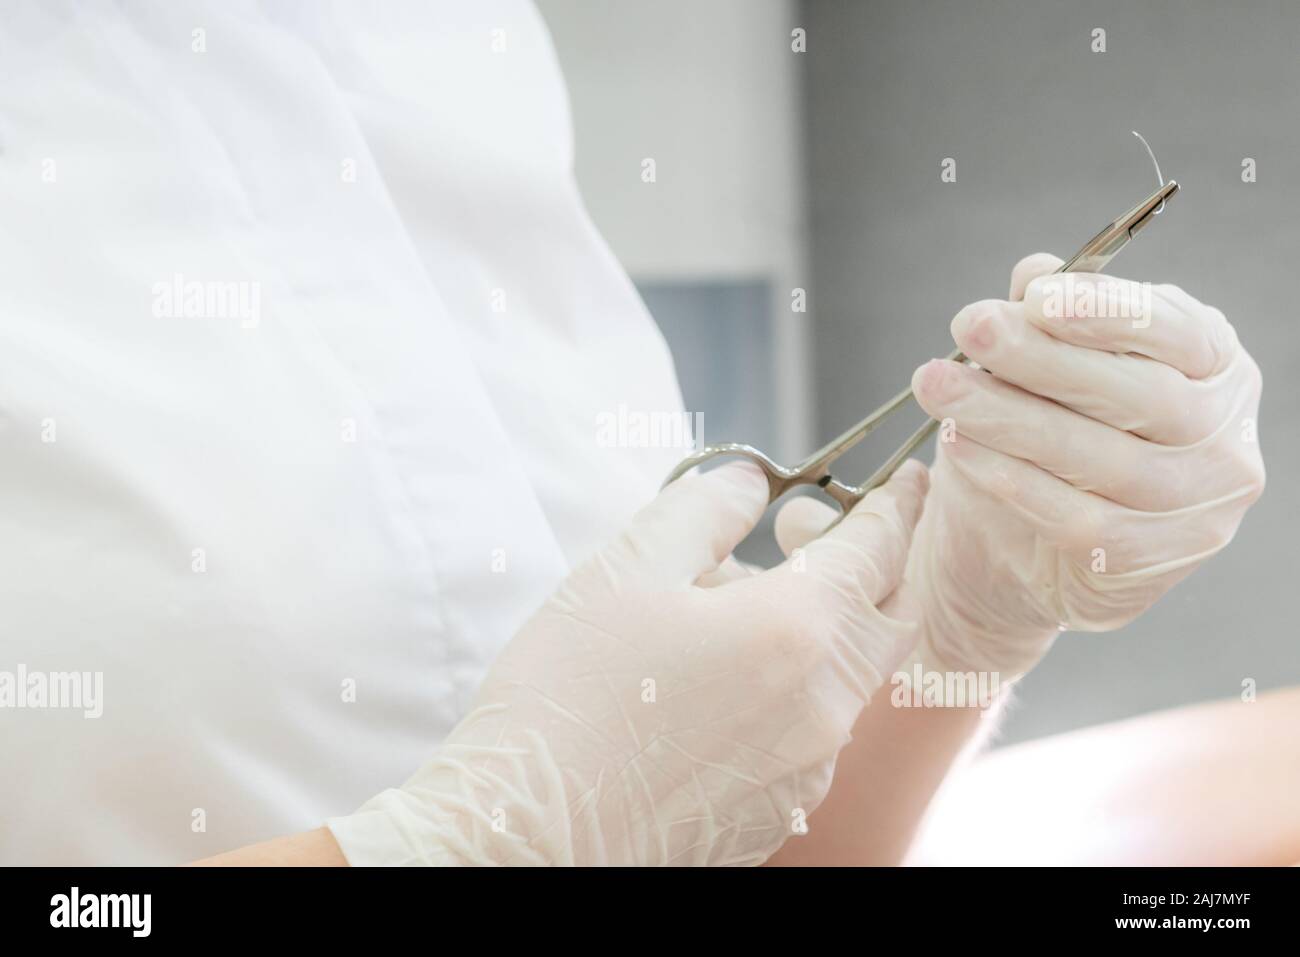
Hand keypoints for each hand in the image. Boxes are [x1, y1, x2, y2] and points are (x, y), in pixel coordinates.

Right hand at [328, 459, 928, 865]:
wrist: (530, 831)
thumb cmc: (570, 695)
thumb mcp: (626, 569)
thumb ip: (702, 508)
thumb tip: (750, 482)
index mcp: (797, 630)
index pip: (880, 548)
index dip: (896, 505)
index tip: (908, 480)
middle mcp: (824, 704)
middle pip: (891, 620)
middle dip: (882, 572)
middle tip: (843, 540)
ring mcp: (809, 768)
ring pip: (850, 678)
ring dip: (828, 632)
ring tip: (742, 612)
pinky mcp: (780, 810)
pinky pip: (816, 732)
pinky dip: (798, 690)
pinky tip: (724, 686)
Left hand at [900, 253, 1264, 677]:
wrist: (1029, 549)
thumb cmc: (1050, 435)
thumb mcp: (1045, 367)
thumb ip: (1047, 320)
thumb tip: (1034, 273)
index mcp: (1215, 366)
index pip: (1179, 331)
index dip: (1108, 311)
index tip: (1034, 296)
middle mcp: (1223, 436)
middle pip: (1140, 394)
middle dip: (1042, 357)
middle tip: (968, 326)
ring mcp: (1198, 508)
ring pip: (1103, 459)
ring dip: (1008, 417)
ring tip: (938, 386)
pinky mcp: (1154, 562)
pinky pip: (1079, 519)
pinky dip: (1012, 481)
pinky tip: (958, 447)